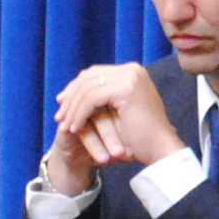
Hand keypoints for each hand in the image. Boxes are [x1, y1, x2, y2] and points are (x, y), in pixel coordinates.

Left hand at [57, 63, 182, 169]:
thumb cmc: (141, 135)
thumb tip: (75, 89)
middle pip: (89, 77)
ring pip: (87, 88)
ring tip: (64, 126)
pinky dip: (79, 114)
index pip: (95, 73)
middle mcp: (132, 69)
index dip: (75, 88)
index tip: (62, 104)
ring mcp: (130, 77)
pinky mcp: (126, 89)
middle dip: (70, 97)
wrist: (160, 148)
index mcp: (132, 71)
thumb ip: (104, 96)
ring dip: (72, 109)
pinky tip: (74, 128)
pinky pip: (91, 99)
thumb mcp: (119, 109)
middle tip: (59, 115)